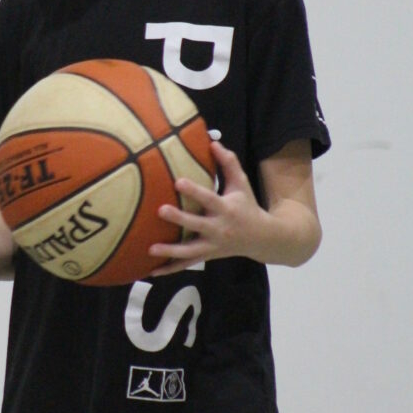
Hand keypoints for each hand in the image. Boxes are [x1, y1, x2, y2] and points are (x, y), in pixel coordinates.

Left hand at [149, 141, 264, 274]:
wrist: (263, 239)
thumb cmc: (247, 205)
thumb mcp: (242, 183)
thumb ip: (228, 163)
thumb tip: (212, 140)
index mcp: (226, 209)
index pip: (209, 198)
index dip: (194, 191)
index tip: (178, 181)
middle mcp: (219, 229)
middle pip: (197, 225)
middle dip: (180, 219)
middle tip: (160, 210)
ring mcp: (212, 246)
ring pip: (190, 252)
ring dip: (170, 252)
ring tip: (150, 249)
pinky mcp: (206, 257)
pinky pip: (186, 266)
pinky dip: (169, 270)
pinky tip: (151, 272)